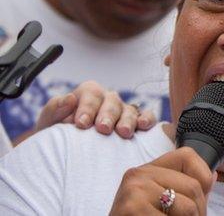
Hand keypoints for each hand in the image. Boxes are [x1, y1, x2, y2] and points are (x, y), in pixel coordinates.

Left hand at [21, 80, 155, 142]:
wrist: (66, 157)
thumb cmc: (57, 137)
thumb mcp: (48, 124)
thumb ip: (54, 109)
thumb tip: (69, 98)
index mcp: (87, 95)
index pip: (91, 92)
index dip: (87, 107)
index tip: (81, 124)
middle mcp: (108, 100)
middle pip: (112, 101)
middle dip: (107, 115)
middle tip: (102, 129)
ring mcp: (124, 112)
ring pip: (130, 110)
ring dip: (127, 120)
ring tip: (124, 133)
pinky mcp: (137, 124)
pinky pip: (147, 117)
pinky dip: (147, 119)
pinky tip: (143, 127)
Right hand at [109, 147, 215, 214]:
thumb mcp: (163, 202)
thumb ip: (186, 190)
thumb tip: (212, 176)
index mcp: (148, 168)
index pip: (189, 155)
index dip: (202, 177)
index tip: (197, 198)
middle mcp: (139, 173)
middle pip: (194, 187)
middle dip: (198, 211)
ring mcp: (134, 190)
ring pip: (188, 207)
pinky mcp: (132, 207)